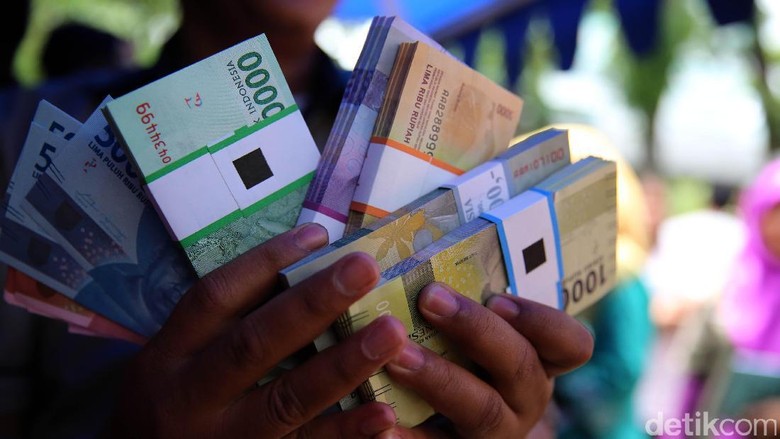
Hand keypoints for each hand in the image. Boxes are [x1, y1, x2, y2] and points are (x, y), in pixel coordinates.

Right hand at [107, 224, 408, 437]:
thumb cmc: (168, 400)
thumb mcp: (173, 355)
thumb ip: (226, 319)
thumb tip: (302, 263)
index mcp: (170, 353)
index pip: (215, 297)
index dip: (266, 262)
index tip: (319, 234)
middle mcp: (192, 395)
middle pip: (254, 344)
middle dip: (312, 304)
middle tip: (364, 269)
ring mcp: (224, 438)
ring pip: (287, 400)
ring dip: (343, 365)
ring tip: (390, 333)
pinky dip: (346, 431)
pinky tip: (385, 412)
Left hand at [378, 283, 593, 437]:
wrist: (451, 427)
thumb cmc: (460, 357)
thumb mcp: (476, 328)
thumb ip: (463, 292)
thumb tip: (415, 229)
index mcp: (538, 358)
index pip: (571, 344)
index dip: (540, 320)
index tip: (498, 297)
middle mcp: (526, 396)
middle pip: (519, 365)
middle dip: (474, 329)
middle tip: (429, 298)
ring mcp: (497, 430)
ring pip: (480, 409)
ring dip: (437, 377)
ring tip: (395, 356)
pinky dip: (408, 438)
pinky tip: (379, 421)